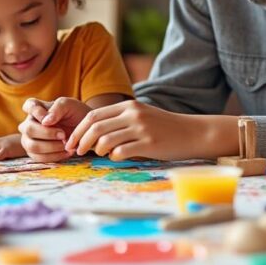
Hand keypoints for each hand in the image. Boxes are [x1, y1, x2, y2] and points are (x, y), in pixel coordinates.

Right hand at [18, 97, 90, 162]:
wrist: (84, 130)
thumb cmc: (75, 114)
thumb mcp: (69, 105)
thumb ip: (57, 109)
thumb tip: (45, 122)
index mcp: (35, 107)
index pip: (29, 106)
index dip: (38, 112)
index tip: (51, 118)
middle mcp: (28, 123)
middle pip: (29, 130)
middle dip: (48, 134)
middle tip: (63, 134)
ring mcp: (29, 139)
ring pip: (32, 146)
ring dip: (52, 147)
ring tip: (66, 144)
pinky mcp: (35, 153)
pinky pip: (39, 158)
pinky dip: (55, 156)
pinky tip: (66, 152)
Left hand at [65, 101, 201, 160]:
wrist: (192, 132)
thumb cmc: (164, 127)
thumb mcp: (142, 115)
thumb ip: (120, 120)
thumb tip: (92, 135)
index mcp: (129, 106)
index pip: (93, 115)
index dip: (78, 130)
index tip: (72, 142)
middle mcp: (133, 114)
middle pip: (95, 127)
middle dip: (80, 141)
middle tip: (76, 152)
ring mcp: (141, 129)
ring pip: (105, 141)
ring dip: (97, 151)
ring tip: (100, 155)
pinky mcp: (149, 144)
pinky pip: (121, 153)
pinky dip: (113, 158)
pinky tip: (117, 158)